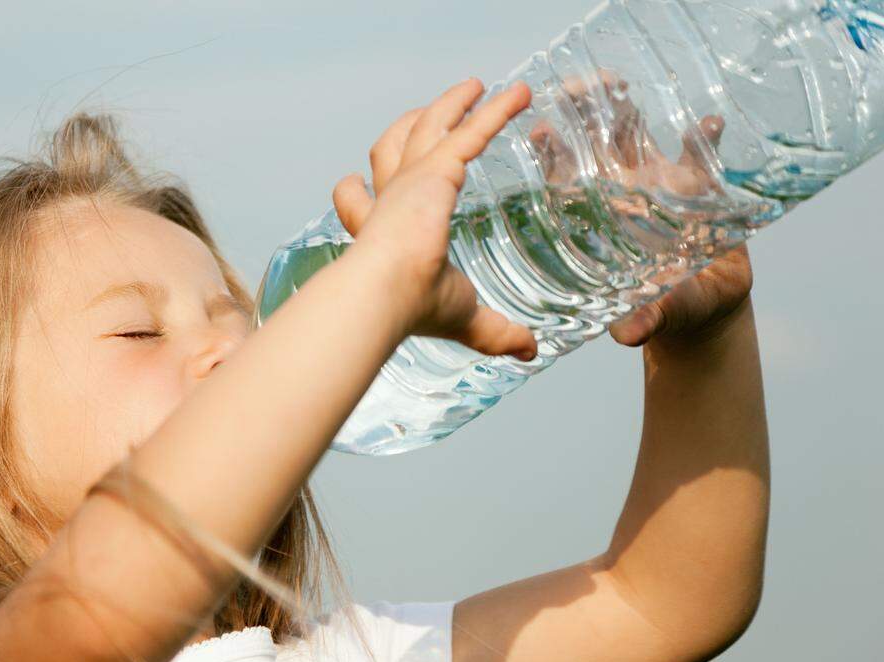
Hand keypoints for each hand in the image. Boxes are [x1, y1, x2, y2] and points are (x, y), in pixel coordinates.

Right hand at [332, 78, 537, 360]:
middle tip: (427, 113)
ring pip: (424, 126)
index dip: (355, 196)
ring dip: (449, 104)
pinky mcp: (434, 169)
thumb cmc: (410, 307)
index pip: (360, 207)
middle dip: (408, 128)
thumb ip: (494, 330)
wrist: (386, 293)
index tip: (357, 184)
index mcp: (381, 235)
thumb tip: (528, 351)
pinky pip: (469, 130)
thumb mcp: (460, 316)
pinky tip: (520, 95)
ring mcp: (408, 180)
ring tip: (474, 88)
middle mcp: (389, 201)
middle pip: (390, 150)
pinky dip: (496, 111)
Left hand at [525, 69, 750, 347]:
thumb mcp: (653, 317)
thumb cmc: (664, 310)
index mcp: (597, 218)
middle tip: (577, 89)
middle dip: (584, 112)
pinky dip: (706, 136)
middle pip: (594, 143)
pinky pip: (704, 154)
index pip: (564, 179)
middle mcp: (620, 193)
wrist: (703, 307)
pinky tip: (709, 123)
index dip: (551, 154)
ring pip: (637, 135)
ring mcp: (658, 183)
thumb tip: (628, 333)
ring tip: (623, 88)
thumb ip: (642, 320)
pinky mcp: (700, 186)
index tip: (541, 131)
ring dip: (630, 110)